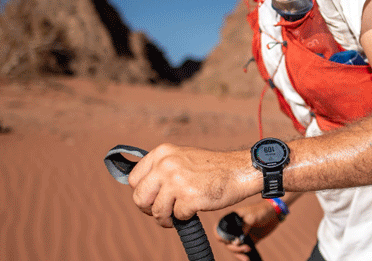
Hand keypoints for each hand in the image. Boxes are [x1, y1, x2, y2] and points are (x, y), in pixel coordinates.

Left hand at [127, 143, 256, 227]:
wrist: (238, 170)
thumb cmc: (211, 168)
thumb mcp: (181, 157)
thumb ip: (161, 169)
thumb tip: (142, 190)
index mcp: (162, 153)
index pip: (133, 179)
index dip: (142, 194)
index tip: (152, 199)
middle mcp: (166, 164)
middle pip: (139, 198)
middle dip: (149, 210)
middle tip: (162, 212)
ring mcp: (177, 181)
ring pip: (157, 211)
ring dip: (167, 218)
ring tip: (178, 214)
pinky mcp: (189, 197)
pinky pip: (177, 217)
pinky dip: (185, 218)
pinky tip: (195, 208)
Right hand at [218, 200, 280, 260]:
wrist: (275, 213)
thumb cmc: (261, 211)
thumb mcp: (252, 216)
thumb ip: (243, 227)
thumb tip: (237, 241)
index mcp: (232, 218)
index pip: (219, 229)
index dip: (220, 236)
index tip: (228, 242)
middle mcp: (234, 227)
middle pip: (226, 241)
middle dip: (234, 248)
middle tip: (245, 248)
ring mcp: (241, 234)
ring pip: (234, 247)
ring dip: (238, 253)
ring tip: (247, 257)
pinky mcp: (249, 240)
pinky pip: (243, 249)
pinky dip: (243, 255)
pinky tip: (247, 259)